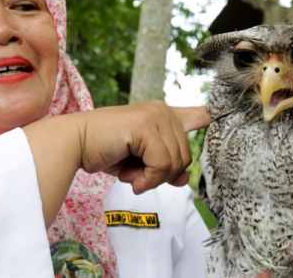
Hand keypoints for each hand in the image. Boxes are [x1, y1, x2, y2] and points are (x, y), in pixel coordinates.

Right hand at [24, 101, 209, 226]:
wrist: (74, 144)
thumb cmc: (104, 151)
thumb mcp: (139, 163)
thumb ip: (163, 168)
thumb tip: (184, 181)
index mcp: (163, 115)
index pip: (199, 114)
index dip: (211, 117)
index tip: (218, 116)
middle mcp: (162, 111)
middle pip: (186, 156)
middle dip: (162, 175)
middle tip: (136, 175)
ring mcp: (155, 115)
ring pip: (176, 162)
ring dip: (152, 179)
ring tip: (130, 175)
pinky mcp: (146, 125)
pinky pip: (162, 164)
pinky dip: (147, 179)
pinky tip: (128, 177)